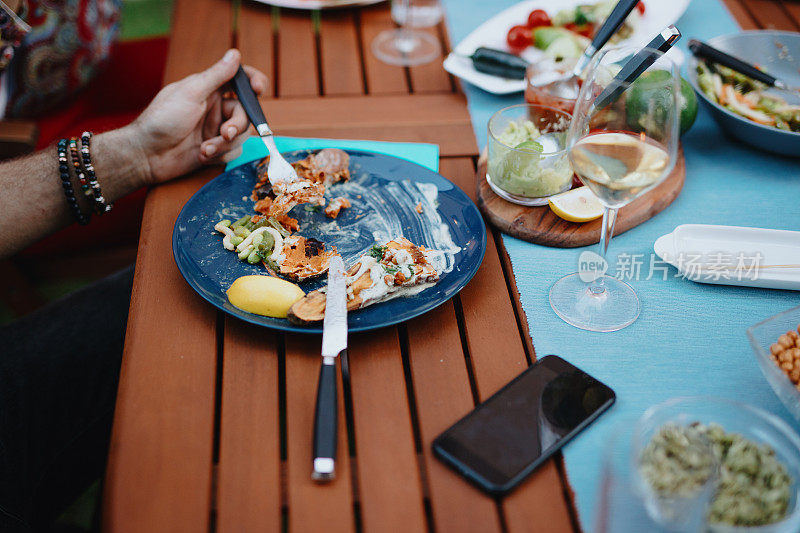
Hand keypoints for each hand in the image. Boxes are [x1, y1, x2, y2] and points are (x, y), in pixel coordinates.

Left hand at [129, 49, 267, 184]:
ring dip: (225, 143)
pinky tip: (202, 155)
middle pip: (245, 112)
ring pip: (241, 135)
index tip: (259, 89)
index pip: (238, 80)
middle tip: (226, 133)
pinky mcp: (216, 149)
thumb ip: (216, 76)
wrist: (147, 155)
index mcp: (208, 89)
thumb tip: (235, 54)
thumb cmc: (162, 120)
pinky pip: (233, 151)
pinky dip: (220, 155)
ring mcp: (215, 129)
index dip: (253, 82)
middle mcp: (215, 108)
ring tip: (205, 148)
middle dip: (237, 125)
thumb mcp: (191, 93)